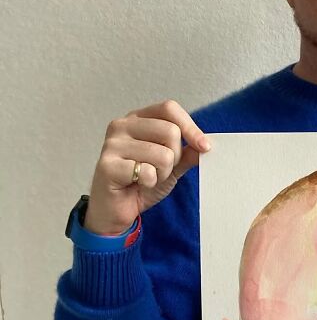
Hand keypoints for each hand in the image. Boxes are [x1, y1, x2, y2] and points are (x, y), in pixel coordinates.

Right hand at [84, 100, 210, 234]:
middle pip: (170, 131)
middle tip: (161, 170)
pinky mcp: (107, 165)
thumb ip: (188, 152)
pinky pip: (147, 171)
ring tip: (148, 178)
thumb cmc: (141, 183)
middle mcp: (122, 126)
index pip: (168, 109)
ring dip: (163, 173)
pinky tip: (137, 184)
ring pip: (163, 154)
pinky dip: (150, 182)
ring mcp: (112, 144)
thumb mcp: (172, 165)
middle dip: (176, 157)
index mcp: (137, 119)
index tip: (204, 147)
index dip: (190, 127)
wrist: (117, 210)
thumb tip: (206, 144)